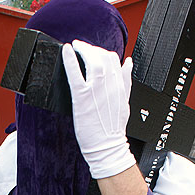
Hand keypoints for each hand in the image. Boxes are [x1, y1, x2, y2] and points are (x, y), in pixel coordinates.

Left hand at [62, 39, 135, 178]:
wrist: (107, 148)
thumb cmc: (113, 130)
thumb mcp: (125, 102)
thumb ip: (126, 81)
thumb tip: (128, 63)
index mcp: (120, 87)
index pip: (114, 60)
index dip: (103, 52)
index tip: (95, 52)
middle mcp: (110, 86)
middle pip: (102, 57)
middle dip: (92, 49)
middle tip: (82, 47)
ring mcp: (96, 91)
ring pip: (92, 61)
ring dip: (83, 50)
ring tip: (76, 47)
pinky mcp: (82, 98)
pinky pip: (76, 74)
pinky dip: (70, 60)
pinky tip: (67, 51)